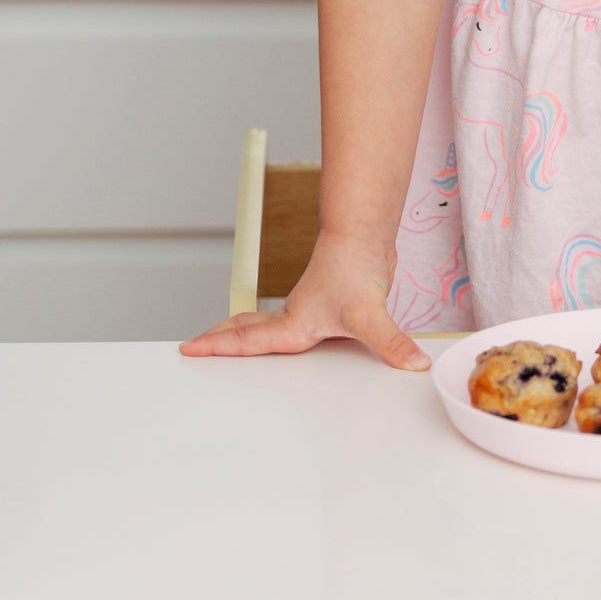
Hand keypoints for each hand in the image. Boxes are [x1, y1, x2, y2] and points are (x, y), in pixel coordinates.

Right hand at [178, 231, 429, 369]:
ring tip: (224, 340)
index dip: (216, 348)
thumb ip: (390, 344)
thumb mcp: (369, 314)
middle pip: (244, 330)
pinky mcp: (321, 302)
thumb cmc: (355, 267)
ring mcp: (305, 308)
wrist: (362, 234)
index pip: (246, 341)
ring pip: (261, 323)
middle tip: (192, 348)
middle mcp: (293, 317)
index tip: (187, 350)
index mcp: (292, 325)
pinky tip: (281, 331)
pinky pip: (284, 318)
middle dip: (218, 341)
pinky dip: (268, 326)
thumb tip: (413, 364)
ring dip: (240, 332)